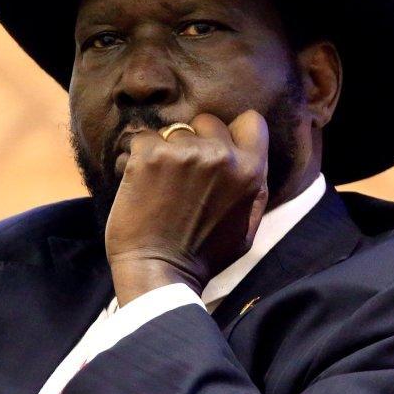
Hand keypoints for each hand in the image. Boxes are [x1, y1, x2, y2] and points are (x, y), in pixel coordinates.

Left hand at [104, 110, 269, 304]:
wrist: (159, 272)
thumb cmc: (205, 256)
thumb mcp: (248, 228)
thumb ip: (254, 188)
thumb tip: (252, 158)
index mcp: (250, 172)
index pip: (251, 121)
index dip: (234, 132)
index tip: (219, 147)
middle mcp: (221, 156)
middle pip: (208, 121)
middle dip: (197, 140)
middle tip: (184, 172)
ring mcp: (184, 153)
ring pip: (174, 130)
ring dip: (167, 150)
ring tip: (161, 182)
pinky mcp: (150, 156)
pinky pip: (143, 138)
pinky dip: (139, 155)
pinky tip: (142, 181)